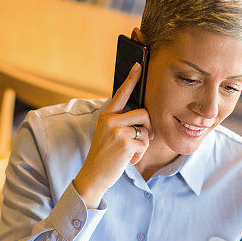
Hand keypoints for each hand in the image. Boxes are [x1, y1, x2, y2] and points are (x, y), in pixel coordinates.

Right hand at [73, 62, 153, 207]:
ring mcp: (117, 131)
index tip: (139, 64)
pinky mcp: (125, 143)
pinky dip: (140, 155)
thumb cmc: (105, 156)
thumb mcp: (110, 135)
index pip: (121, 94)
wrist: (93, 176)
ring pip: (146, 130)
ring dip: (143, 143)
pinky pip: (145, 144)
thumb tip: (147, 118)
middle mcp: (110, 120)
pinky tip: (128, 160)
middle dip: (147, 129)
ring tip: (130, 152)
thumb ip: (123, 124)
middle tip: (139, 141)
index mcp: (106, 116)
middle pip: (144, 114)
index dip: (131, 79)